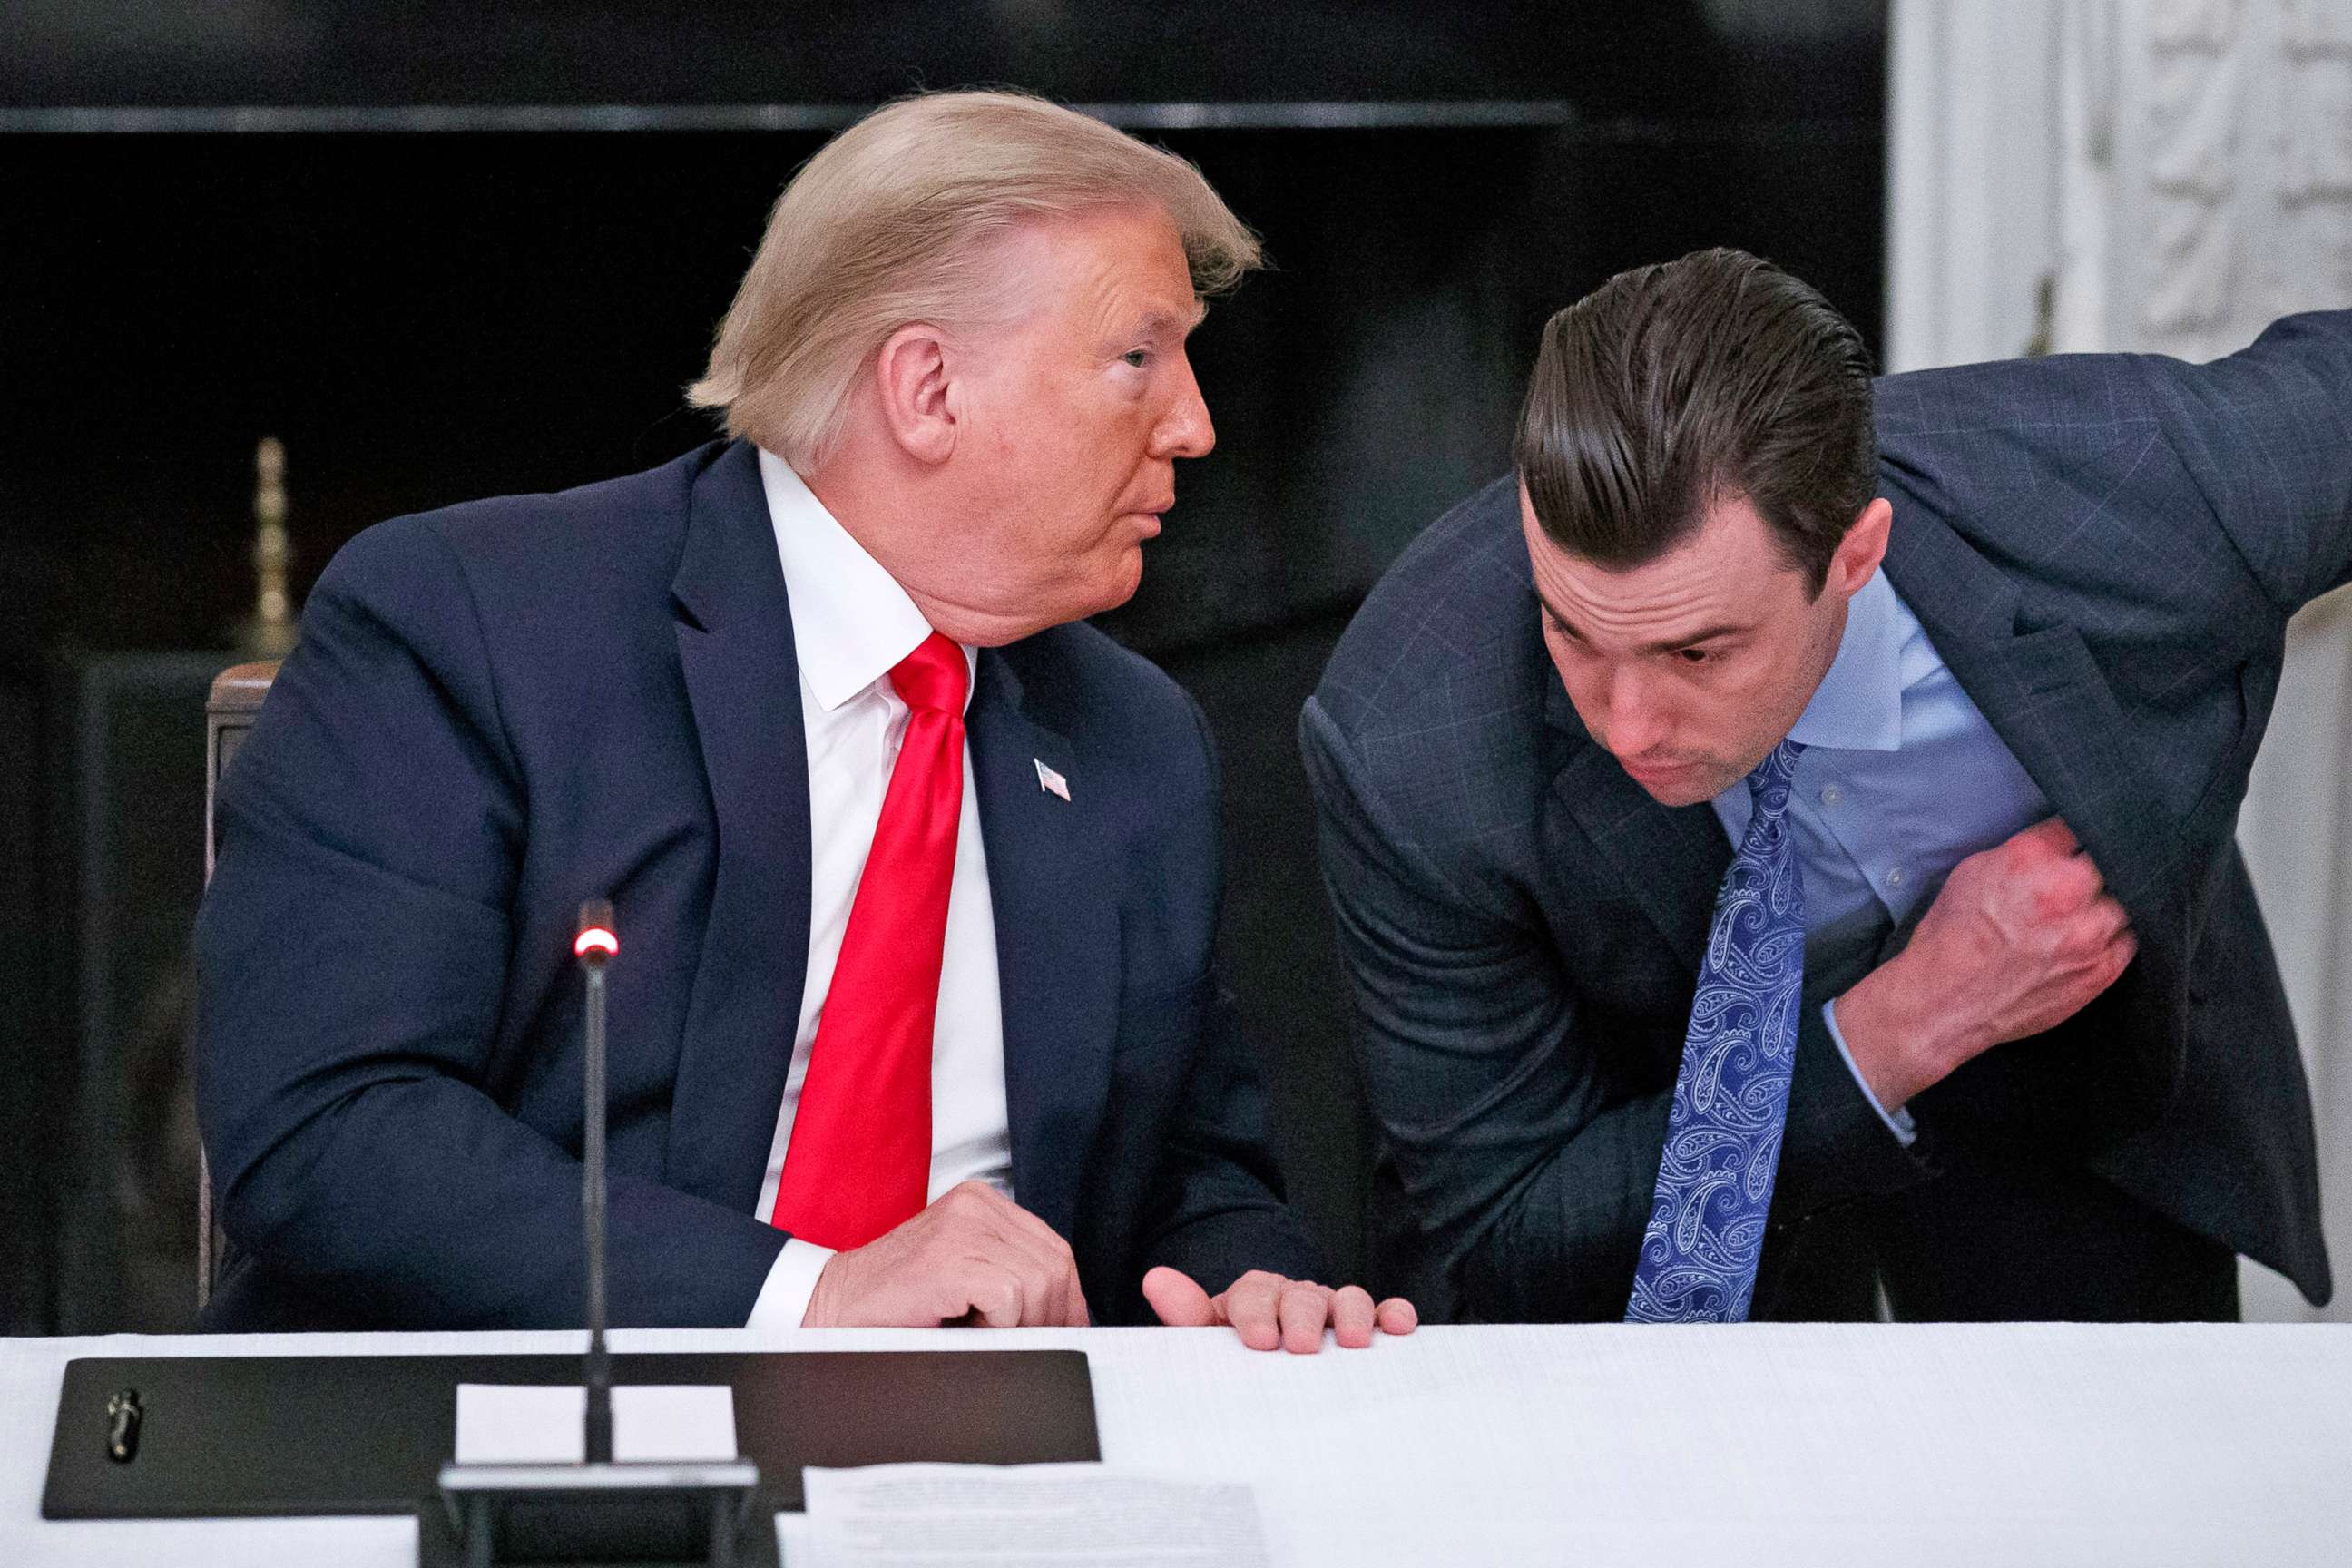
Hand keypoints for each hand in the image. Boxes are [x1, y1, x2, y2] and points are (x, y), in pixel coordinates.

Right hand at [801, 1181, 1089, 1328]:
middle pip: (1054, 1265)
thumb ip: (1009, 1274)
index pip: (1054, 1248)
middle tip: (1027, 1344)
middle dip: (1051, 1316)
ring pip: (1036, 1282)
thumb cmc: (896, 1300)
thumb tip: (1067, 1312)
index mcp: (983, 1203)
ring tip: (984, 1335)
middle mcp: (976, 1205)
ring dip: (1020, 1324)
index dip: (1067, 1297)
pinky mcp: (948, 1258)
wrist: (833, 1306)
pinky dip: (998, 1325)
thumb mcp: (965, 1273)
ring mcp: (962, 1227)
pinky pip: (1008, 1296)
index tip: (1066, 1328)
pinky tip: (968, 1329)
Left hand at [1141, 1266, 1417, 1352]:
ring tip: (1353, 1342)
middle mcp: (1295, 1297)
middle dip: (1303, 1317)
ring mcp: (1332, 1309)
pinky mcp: (1365, 1325)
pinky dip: (1393, 1314)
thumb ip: (1186, 1314)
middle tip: (1302, 1346)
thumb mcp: (1208, 1339)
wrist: (1269, 1363)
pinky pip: (1383, 1313)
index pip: (1253, 1294)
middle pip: (1301, 1295)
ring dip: (1352, 1314)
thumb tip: (1155, 1278)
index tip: (1260, 1339)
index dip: (1256, 1314)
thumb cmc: (1238, 1354)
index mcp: (1253, 1298)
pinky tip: (1399, 1326)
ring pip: (1345, 1298)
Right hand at [1835, 816, 2135, 1109]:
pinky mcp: (2102, 969)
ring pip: (2126, 900)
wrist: (1945, 998)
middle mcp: (2067, 890)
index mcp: (2031, 857)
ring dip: (2106, 903)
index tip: (2071, 846)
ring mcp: (2090, 932)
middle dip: (2091, 869)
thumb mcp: (1973, 870)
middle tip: (2071, 883)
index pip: (2077, 825)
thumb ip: (2025, 851)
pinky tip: (2089, 937)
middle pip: (2109, 860)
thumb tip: (2055, 844)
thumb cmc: (1951, 936)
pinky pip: (2129, 940)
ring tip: (2078, 914)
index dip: (2073, 837)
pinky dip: (2114, 935)